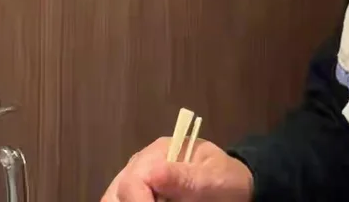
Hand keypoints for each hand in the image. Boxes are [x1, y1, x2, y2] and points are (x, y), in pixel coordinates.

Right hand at [102, 137, 253, 201]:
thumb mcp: (212, 178)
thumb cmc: (226, 179)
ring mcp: (137, 179)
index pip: (134, 179)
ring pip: (114, 198)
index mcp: (160, 151)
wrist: (234, 185)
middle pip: (116, 192)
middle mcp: (141, 163)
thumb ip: (185, 177)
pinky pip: (124, 201)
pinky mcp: (139, 193)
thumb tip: (153, 173)